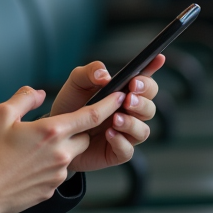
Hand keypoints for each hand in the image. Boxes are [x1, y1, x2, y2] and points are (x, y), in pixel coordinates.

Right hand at [0, 85, 123, 212]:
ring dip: (60, 148)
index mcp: (51, 131)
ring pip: (70, 155)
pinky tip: (26, 166)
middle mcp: (61, 153)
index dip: (109, 104)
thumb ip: (25, 98)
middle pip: (84, 137)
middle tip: (51, 128)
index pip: (92, 115)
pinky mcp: (50, 189)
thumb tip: (39, 93)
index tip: (119, 96)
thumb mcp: (1, 115)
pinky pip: (58, 173)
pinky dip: (49, 166)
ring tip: (31, 149)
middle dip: (76, 130)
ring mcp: (58, 174)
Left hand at [49, 57, 162, 173]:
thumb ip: (90, 72)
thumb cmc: (71, 104)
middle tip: (127, 98)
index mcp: (125, 92)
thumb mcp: (77, 83)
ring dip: (132, 123)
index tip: (157, 60)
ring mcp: (125, 133)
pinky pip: (128, 150)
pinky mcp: (117, 151)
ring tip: (115, 119)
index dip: (154, 69)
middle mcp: (129, 113)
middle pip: (150, 107)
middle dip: (142, 101)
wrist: (55, 133)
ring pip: (143, 130)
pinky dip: (120, 141)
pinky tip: (108, 134)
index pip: (145, 82)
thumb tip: (104, 75)